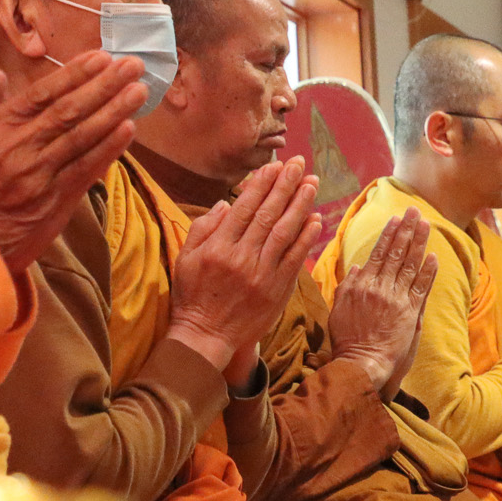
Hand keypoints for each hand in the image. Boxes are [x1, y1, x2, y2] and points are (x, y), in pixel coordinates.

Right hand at [0, 50, 146, 273]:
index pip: (45, 94)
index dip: (77, 74)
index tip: (102, 57)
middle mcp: (23, 148)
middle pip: (72, 110)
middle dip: (106, 85)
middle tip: (135, 64)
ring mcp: (41, 177)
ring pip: (85, 137)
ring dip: (116, 111)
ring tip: (140, 90)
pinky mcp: (53, 206)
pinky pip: (86, 172)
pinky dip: (109, 150)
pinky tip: (128, 131)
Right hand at [166, 157, 320, 382]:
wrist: (206, 336)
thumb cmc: (193, 296)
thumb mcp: (185, 259)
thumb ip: (203, 228)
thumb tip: (225, 205)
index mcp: (218, 247)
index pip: (244, 208)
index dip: (261, 185)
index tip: (274, 166)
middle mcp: (241, 257)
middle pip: (267, 214)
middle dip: (285, 186)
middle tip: (298, 164)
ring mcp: (261, 274)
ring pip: (284, 232)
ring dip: (300, 205)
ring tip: (311, 183)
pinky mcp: (276, 290)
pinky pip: (295, 259)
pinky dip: (306, 238)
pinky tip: (315, 219)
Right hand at [326, 207, 437, 398]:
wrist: (361, 363)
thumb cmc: (347, 340)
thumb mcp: (338, 310)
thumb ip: (347, 287)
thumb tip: (357, 266)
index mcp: (361, 285)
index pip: (378, 253)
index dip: (388, 234)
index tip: (395, 219)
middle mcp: (379, 288)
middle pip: (396, 253)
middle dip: (406, 230)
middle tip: (414, 211)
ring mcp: (395, 300)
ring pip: (409, 265)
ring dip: (419, 243)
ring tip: (426, 224)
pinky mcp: (409, 313)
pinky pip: (421, 288)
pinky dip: (428, 272)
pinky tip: (434, 256)